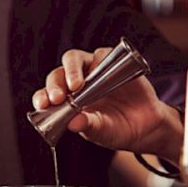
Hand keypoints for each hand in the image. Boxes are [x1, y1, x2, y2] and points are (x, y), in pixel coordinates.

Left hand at [31, 48, 182, 162]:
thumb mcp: (101, 132)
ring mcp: (92, 71)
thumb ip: (88, 126)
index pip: (46, 95)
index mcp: (65, 102)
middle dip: (55, 84)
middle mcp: (75, 83)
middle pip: (57, 74)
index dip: (42, 97)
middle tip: (59, 97)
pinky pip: (102, 54)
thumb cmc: (116, 129)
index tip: (43, 104)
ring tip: (77, 85)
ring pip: (74, 59)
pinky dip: (99, 60)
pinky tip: (100, 72)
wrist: (145, 126)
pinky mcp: (111, 62)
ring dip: (72, 69)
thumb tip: (73, 123)